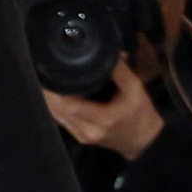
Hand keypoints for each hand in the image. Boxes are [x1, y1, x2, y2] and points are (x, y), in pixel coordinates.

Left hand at [41, 68, 167, 160]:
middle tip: (48, 72)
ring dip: (50, 98)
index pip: (68, 105)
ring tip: (50, 81)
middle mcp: (89, 130)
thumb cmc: (141, 115)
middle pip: (56, 109)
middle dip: (50, 91)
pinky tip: (58, 94)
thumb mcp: (136, 89)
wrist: (144, 141)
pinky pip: (60, 118)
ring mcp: (81, 135)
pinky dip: (56, 105)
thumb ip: (120, 70)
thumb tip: (106, 51)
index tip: (53, 72)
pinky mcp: (78, 136)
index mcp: (104, 119)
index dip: (56, 89)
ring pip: (55, 114)